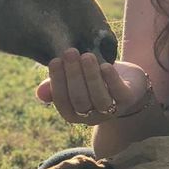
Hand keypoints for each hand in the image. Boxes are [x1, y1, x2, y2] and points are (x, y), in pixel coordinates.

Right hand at [36, 51, 150, 124]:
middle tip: (70, 52)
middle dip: (74, 75)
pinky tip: (105, 66)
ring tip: (86, 56)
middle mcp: (91, 116)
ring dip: (91, 76)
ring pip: (99, 98)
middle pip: (80, 100)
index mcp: (74, 113)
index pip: (62, 101)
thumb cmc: (93, 78)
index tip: (55, 60)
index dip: (57, 82)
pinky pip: (120, 94)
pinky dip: (111, 80)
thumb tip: (40, 93)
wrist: (126, 80)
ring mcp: (111, 110)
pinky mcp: (128, 100)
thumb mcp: (73, 79)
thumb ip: (56, 85)